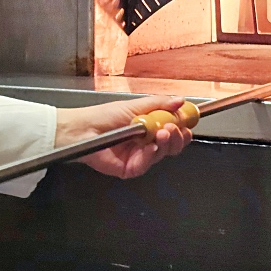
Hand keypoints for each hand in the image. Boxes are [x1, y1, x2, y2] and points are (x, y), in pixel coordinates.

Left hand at [54, 96, 191, 179]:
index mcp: (147, 127)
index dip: (182, 127)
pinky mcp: (130, 168)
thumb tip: (180, 101)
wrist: (83, 129)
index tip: (188, 121)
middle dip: (177, 136)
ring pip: (162, 154)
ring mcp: (138, 156)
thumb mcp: (134, 106)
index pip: (172, 130)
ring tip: (161, 132)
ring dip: (165, 143)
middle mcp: (145, 143)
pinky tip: (149, 147)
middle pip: (171, 145)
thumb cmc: (102, 116)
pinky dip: (150, 155)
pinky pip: (146, 164)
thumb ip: (159, 104)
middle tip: (174, 128)